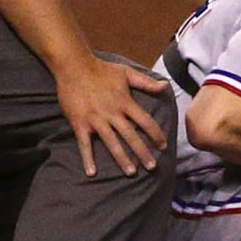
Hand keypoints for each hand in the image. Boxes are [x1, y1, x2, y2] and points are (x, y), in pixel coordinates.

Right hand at [56, 59, 169, 176]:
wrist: (74, 67)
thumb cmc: (102, 69)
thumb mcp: (127, 73)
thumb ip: (147, 82)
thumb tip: (166, 86)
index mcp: (125, 102)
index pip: (145, 122)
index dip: (156, 135)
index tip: (163, 146)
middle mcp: (112, 113)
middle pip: (131, 136)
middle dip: (142, 153)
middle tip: (152, 167)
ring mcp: (95, 120)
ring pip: (111, 143)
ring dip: (122, 159)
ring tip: (131, 172)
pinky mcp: (79, 124)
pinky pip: (84, 145)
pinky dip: (88, 159)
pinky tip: (92, 173)